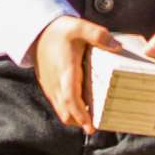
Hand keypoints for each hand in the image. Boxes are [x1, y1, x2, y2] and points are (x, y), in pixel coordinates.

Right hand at [33, 15, 120, 131]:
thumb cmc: (60, 30)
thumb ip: (98, 35)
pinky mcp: (49, 87)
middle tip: (95, 126)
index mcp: (65, 71)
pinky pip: (58, 104)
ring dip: (75, 116)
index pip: (70, 99)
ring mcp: (50, 86)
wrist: (38, 32)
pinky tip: (82, 105)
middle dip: (80, 122)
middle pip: (66, 112)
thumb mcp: (79, 26)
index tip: (90, 127)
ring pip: (61, 110)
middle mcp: (55, 83)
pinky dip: (69, 109)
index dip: (80, 114)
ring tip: (91, 117)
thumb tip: (116, 47)